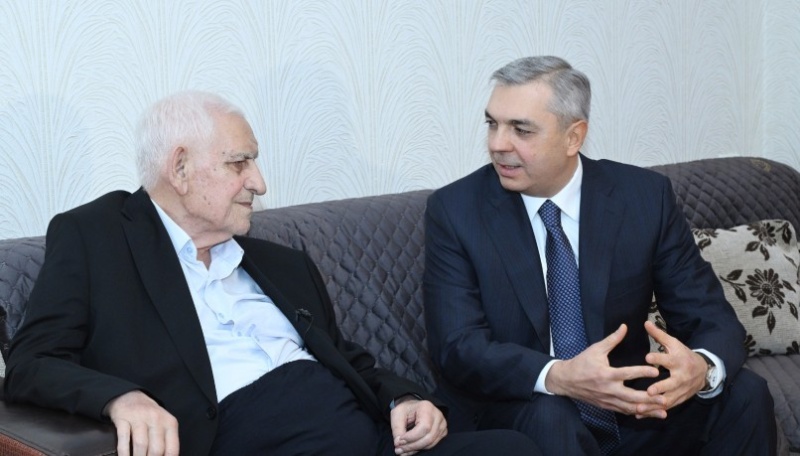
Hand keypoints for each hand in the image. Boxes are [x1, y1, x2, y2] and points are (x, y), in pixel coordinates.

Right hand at [105, 390, 179, 455]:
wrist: (130, 396)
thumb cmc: (150, 416)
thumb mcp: (164, 424)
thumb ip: (166, 442)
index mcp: (170, 423)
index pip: (171, 450)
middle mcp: (156, 419)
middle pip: (156, 449)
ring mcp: (139, 418)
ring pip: (141, 445)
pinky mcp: (123, 418)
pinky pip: (124, 440)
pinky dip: (124, 453)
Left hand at [390, 398, 447, 454]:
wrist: (413, 408)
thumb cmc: (405, 410)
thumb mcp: (397, 414)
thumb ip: (397, 429)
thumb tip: (398, 444)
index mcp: (427, 407)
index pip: (424, 427)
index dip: (411, 437)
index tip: (399, 441)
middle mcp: (438, 416)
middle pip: (428, 438)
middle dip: (412, 446)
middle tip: (398, 449)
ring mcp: (442, 425)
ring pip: (430, 443)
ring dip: (415, 449)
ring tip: (402, 450)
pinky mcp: (442, 432)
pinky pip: (432, 445)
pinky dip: (420, 448)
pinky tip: (410, 448)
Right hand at [546, 324, 662, 416]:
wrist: (566, 380)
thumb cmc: (582, 362)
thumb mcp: (595, 349)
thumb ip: (612, 339)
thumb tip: (625, 326)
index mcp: (606, 374)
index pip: (627, 374)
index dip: (642, 372)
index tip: (656, 371)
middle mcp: (609, 389)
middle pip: (632, 397)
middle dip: (650, 399)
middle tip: (665, 399)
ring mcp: (608, 400)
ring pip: (631, 407)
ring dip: (648, 410)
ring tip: (663, 411)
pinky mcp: (607, 406)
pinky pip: (625, 411)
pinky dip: (638, 413)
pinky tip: (649, 413)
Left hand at [642, 321, 707, 417]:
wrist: (704, 371)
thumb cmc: (683, 355)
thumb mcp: (674, 343)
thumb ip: (659, 335)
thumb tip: (645, 322)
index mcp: (678, 361)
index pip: (668, 359)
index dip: (659, 358)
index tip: (647, 357)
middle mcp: (680, 377)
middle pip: (671, 384)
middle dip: (661, 388)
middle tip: (649, 391)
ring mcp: (680, 390)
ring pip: (667, 399)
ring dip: (653, 405)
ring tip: (639, 407)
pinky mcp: (678, 399)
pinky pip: (665, 407)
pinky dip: (653, 412)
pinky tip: (638, 414)